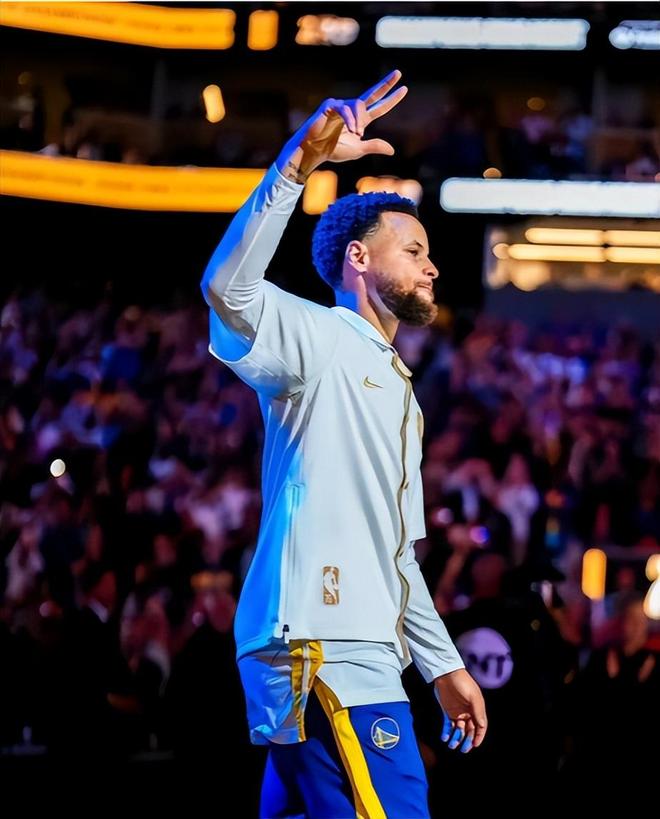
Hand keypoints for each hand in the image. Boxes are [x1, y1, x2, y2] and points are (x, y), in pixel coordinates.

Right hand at [277, 70, 407, 181]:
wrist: (314, 150)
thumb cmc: (333, 150)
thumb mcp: (358, 150)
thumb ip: (374, 146)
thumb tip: (392, 150)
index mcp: (360, 120)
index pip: (379, 107)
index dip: (391, 99)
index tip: (404, 89)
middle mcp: (352, 110)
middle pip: (372, 94)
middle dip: (385, 84)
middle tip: (398, 73)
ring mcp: (341, 106)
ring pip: (358, 105)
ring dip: (360, 120)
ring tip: (357, 134)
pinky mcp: (330, 105)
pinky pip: (344, 109)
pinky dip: (350, 119)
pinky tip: (352, 130)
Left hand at [434, 668, 486, 752]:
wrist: (447, 674)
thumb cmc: (463, 683)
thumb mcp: (473, 696)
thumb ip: (478, 711)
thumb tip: (481, 726)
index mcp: (477, 709)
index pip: (480, 727)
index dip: (478, 736)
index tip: (475, 745)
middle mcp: (468, 713)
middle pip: (469, 730)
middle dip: (467, 741)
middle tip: (464, 749)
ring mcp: (458, 712)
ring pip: (458, 730)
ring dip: (456, 738)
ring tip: (452, 745)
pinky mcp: (447, 711)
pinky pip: (448, 725)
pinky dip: (447, 732)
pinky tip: (445, 737)